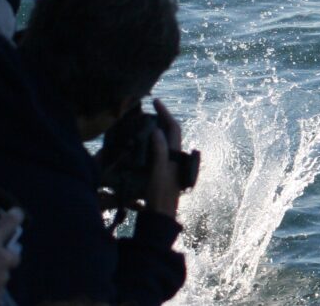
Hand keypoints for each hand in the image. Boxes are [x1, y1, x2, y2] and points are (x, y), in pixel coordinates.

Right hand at [145, 99, 182, 217]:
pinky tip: (143, 144)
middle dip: (162, 119)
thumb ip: (159, 150)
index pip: (173, 128)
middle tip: (149, 110)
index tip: (156, 102)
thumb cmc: (160, 194)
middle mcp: (176, 157)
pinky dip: (153, 142)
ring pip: (166, 141)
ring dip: (158, 130)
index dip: (166, 113)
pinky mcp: (164, 172)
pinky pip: (160, 151)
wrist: (161, 216)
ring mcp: (170, 164)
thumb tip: (156, 129)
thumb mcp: (159, 171)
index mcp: (176, 154)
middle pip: (171, 132)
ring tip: (145, 122)